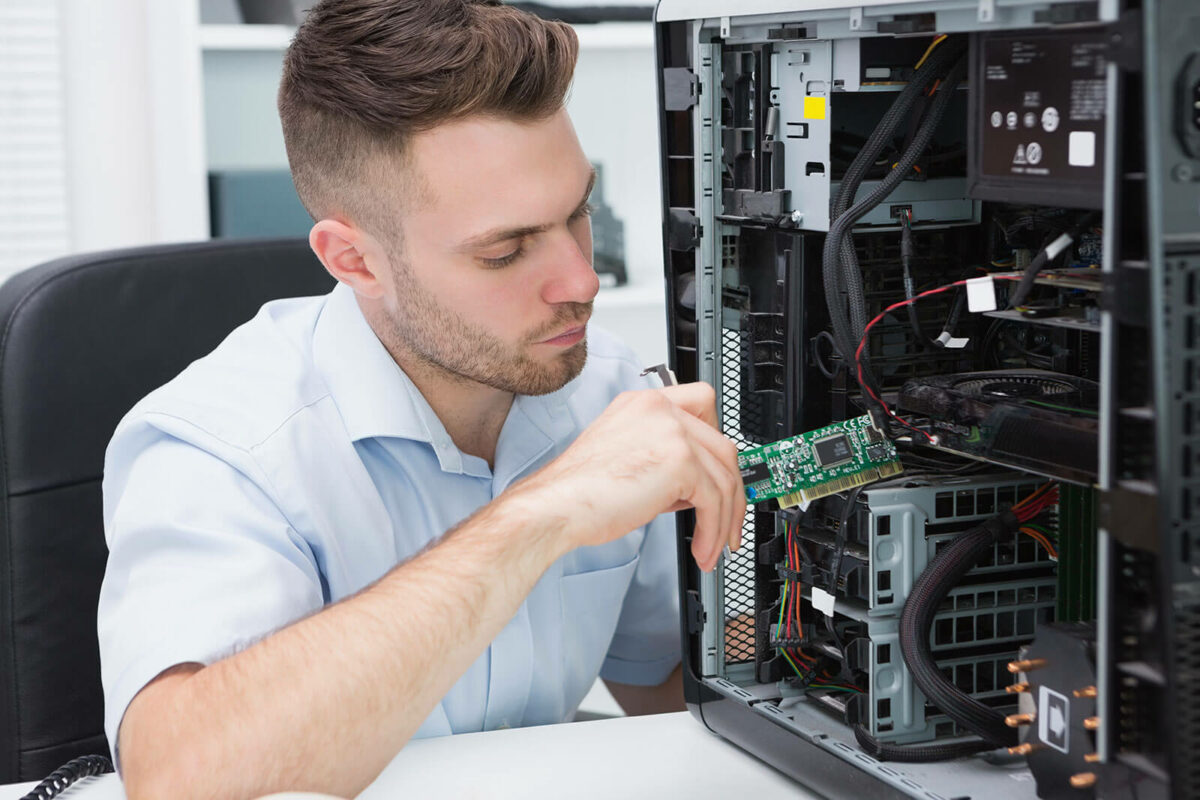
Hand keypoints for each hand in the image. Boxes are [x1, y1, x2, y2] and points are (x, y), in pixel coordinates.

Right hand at [515, 382, 744, 571]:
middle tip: (728, 521)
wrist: (554, 507)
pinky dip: (714, 530)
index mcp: (644, 404)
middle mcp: (660, 409)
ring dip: (724, 519)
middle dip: (731, 491)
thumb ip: (663, 460)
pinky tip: (703, 547)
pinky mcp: (679, 461)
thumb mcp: (627, 458)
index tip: (722, 471)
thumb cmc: (578, 493)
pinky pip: (714, 499)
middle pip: (722, 445)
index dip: (718, 441)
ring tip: (712, 546)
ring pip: (724, 476)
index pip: (703, 405)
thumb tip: (695, 487)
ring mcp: (671, 432)